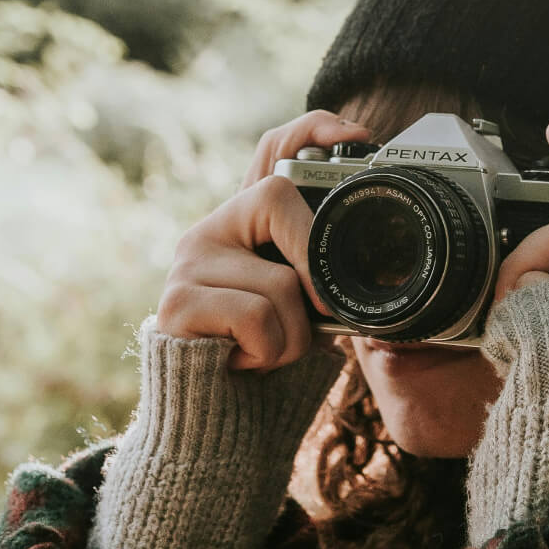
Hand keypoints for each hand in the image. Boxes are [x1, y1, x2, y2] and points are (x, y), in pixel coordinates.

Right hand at [157, 110, 372, 370]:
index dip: (311, 131)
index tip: (355, 134)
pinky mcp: (176, 302)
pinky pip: (257, 319)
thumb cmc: (264, 353)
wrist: (212, 417)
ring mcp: (189, 262)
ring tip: (267, 350)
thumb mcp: (302, 306)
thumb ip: (319, 275)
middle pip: (276, 201)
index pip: (271, 151)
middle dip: (311, 266)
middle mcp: (212, 228)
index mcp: (247, 223)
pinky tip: (243, 360)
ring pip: (280, 283)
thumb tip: (371, 268)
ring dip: (293, 337)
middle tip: (315, 313)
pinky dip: (268, 353)